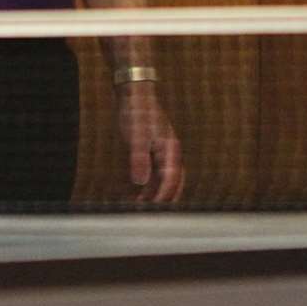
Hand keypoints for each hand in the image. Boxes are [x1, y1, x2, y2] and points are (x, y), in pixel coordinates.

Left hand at [117, 82, 183, 201]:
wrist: (133, 91)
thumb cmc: (136, 111)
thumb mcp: (135, 137)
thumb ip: (138, 160)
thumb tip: (140, 182)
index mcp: (169, 149)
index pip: (171, 180)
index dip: (162, 197)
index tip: (152, 211)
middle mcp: (169, 151)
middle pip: (173, 181)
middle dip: (163, 198)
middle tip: (150, 214)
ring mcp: (162, 149)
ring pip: (163, 177)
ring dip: (153, 192)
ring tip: (138, 205)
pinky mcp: (152, 147)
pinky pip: (154, 170)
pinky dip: (147, 182)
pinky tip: (134, 188)